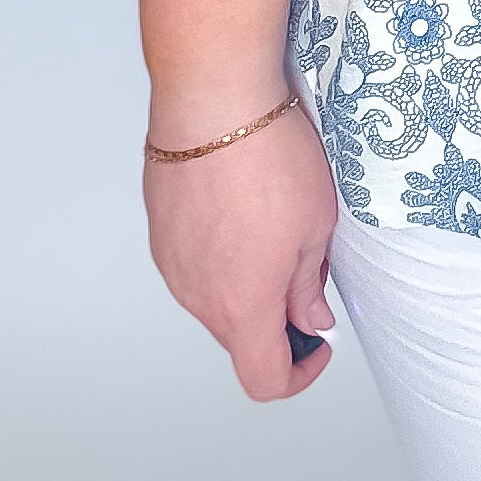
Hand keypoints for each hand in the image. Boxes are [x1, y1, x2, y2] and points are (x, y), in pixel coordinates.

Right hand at [144, 92, 338, 400]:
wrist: (214, 102)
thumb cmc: (269, 157)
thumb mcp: (317, 224)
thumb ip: (309, 285)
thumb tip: (310, 318)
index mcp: (243, 305)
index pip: (264, 379)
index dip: (299, 373)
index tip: (319, 345)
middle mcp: (199, 297)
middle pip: (240, 337)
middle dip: (276, 318)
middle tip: (306, 270)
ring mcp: (173, 266)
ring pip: (216, 299)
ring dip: (246, 283)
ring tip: (273, 226)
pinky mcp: (161, 234)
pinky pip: (195, 264)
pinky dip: (221, 255)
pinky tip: (241, 209)